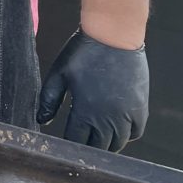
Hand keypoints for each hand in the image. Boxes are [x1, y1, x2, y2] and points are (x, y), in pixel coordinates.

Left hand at [36, 29, 148, 151]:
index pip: (77, 140)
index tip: (65, 144)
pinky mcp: (141, 107)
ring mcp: (127, 115)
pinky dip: (126, 136)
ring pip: (118, 143)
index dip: (70, 144)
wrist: (113, 36)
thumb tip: (41, 120)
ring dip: (107, 144)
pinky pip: (135, 133)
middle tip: (81, 142)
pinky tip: (116, 130)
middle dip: (88, 146)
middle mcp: (108, 118)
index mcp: (85, 111)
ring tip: (97, 139)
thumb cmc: (83, 52)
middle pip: (98, 146)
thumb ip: (49, 99)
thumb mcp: (59, 73)